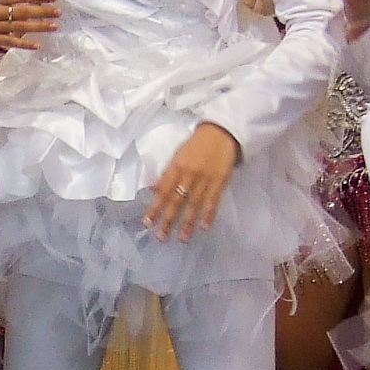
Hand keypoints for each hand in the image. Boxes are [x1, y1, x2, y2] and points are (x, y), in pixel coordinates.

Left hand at [144, 124, 238, 240]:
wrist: (222, 132)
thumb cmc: (197, 144)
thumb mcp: (177, 155)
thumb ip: (166, 174)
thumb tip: (152, 188)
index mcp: (176, 167)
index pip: (163, 191)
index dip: (155, 207)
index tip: (148, 222)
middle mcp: (189, 174)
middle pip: (177, 200)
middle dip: (168, 219)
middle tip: (161, 236)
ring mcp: (205, 178)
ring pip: (194, 203)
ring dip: (188, 222)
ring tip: (183, 238)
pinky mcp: (220, 180)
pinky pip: (213, 200)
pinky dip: (209, 213)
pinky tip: (204, 226)